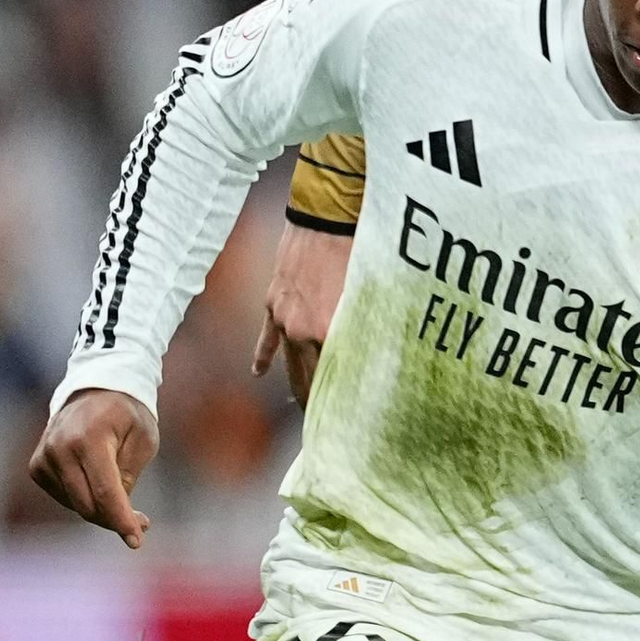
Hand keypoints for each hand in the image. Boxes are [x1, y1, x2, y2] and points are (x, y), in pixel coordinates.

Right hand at [29, 389, 157, 547]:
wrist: (95, 389)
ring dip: (102, 509)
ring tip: (124, 498)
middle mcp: (60, 448)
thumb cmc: (127, 415)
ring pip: (76, 505)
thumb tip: (115, 513)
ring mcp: (44, 457)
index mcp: (89, 438)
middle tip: (142, 522)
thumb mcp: (143, 441)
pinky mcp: (37, 466)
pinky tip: (97, 482)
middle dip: (116, 519)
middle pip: (88, 506)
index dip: (122, 520)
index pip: (105, 492)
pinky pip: (65, 498)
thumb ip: (128, 478)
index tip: (136, 541)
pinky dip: (84, 498)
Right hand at [251, 219, 351, 408]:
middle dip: (320, 403)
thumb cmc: (357, 251)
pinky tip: (259, 373)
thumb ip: (368, 331)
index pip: (335, 378)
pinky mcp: (273, 303)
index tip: (351, 422)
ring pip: (290, 364)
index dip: (342, 402)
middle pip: (310, 379)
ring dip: (297, 387)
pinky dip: (264, 357)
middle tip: (329, 426)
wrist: (326, 214)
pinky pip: (267, 338)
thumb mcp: (370, 296)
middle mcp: (301, 331)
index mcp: (327, 332)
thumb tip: (380, 361)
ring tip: (306, 409)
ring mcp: (283, 319)